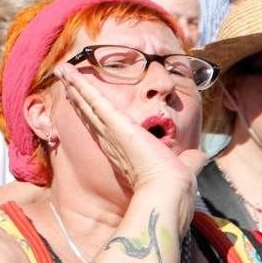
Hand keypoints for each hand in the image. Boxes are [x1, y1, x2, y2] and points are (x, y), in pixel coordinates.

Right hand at [55, 63, 204, 193]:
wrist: (168, 191)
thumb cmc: (174, 186)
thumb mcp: (185, 166)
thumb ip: (191, 159)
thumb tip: (200, 156)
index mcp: (127, 149)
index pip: (107, 125)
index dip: (95, 112)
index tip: (85, 101)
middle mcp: (113, 139)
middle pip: (91, 111)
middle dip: (78, 94)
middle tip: (66, 79)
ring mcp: (110, 130)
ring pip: (88, 102)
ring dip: (74, 85)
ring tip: (61, 70)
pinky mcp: (112, 121)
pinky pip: (92, 98)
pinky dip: (78, 84)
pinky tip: (67, 71)